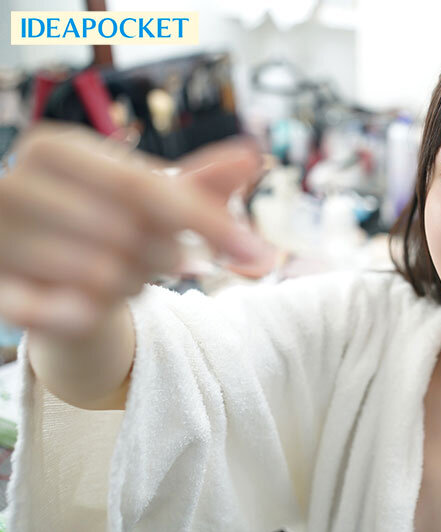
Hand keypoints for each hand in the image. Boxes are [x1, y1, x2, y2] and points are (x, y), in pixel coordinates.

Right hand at [0, 122, 267, 337]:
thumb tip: (252, 155)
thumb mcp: (154, 198)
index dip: (208, 222)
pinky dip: (77, 314)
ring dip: (132, 287)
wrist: (46, 273)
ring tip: (122, 276)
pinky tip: (86, 313)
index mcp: (57, 149)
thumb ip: (201, 183)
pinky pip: (40, 312)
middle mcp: (15, 184)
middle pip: (127, 233)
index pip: (144, 187)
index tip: (258, 253)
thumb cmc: (106, 222)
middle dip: (164, 257)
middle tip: (160, 260)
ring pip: (101, 277)